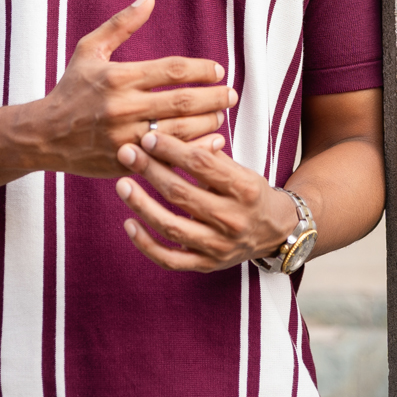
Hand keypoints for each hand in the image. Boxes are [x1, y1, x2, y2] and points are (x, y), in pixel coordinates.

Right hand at [24, 0, 236, 177]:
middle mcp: (123, 107)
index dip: (202, 70)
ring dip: (207, 123)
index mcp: (118, 77)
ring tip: (220, 115)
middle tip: (232, 95)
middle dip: (214, 98)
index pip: (173, 70)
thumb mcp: (89, 50)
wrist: (44, 135)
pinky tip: (210, 141)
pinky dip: (194, 149)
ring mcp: (125, 137)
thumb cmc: (70, 88)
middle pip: (183, 102)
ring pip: (180, 131)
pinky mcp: (126, 161)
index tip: (218, 70)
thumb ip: (121, 25)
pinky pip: (169, 157)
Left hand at [114, 131, 298, 271]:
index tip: (147, 136)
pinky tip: (129, 223)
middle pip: (181, 193)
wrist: (274, 232)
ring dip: (141, 205)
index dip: (172, 149)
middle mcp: (232, 219)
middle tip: (126, 153)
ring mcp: (218, 246)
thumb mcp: (240, 169)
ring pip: (171, 227)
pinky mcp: (206, 265)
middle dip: (149, 171)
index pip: (201, 165)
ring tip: (121, 185)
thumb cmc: (249, 193)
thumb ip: (210, 154)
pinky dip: (146, 244)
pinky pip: (170, 259)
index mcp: (243, 189)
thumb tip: (176, 132)